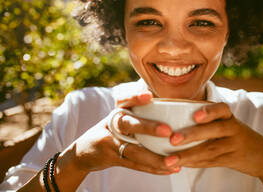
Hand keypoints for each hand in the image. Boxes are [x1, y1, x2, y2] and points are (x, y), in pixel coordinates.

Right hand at [61, 92, 179, 175]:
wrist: (84, 152)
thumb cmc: (112, 130)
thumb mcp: (121, 116)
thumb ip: (140, 108)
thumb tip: (169, 99)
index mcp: (118, 111)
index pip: (123, 99)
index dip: (135, 97)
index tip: (149, 95)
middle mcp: (114, 125)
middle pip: (129, 124)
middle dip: (148, 127)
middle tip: (167, 131)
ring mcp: (111, 143)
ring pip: (134, 151)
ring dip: (155, 158)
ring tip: (175, 160)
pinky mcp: (113, 159)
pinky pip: (135, 165)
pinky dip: (153, 169)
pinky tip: (170, 170)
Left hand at [163, 102, 262, 177]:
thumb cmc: (235, 135)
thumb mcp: (226, 123)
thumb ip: (207, 121)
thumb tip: (171, 124)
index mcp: (229, 116)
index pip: (222, 109)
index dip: (209, 111)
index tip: (196, 116)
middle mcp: (234, 129)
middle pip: (214, 130)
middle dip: (192, 134)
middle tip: (173, 139)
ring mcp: (235, 145)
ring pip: (211, 149)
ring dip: (188, 155)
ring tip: (170, 160)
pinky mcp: (233, 160)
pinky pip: (211, 162)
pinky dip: (195, 163)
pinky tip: (181, 164)